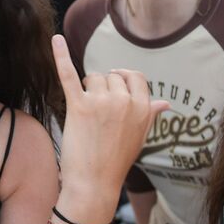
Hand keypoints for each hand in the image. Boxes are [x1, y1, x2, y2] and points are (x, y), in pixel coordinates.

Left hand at [51, 35, 167, 199]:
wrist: (94, 184)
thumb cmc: (117, 161)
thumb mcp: (140, 137)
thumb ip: (151, 114)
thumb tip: (167, 104)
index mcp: (144, 107)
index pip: (134, 76)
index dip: (123, 82)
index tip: (114, 90)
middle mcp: (125, 101)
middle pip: (112, 75)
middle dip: (103, 88)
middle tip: (98, 116)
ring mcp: (102, 102)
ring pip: (94, 76)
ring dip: (88, 89)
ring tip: (87, 116)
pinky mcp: (79, 106)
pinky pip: (69, 74)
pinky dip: (60, 55)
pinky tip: (56, 39)